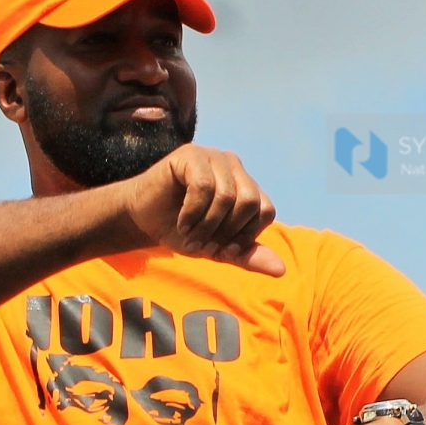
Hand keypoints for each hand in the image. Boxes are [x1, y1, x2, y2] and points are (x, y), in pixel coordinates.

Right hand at [121, 146, 284, 275]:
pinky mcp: (191, 154)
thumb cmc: (184, 231)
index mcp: (248, 186)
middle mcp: (235, 167)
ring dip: (207, 224)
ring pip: (227, 195)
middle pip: (249, 202)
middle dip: (225, 231)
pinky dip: (193, 212)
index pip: (265, 211)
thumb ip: (248, 256)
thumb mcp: (219, 249)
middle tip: (203, 243)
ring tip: (190, 234)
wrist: (144, 220)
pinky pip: (203, 186)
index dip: (245, 236)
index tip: (223, 250)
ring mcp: (213, 157)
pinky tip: (182, 222)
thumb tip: (281, 270)